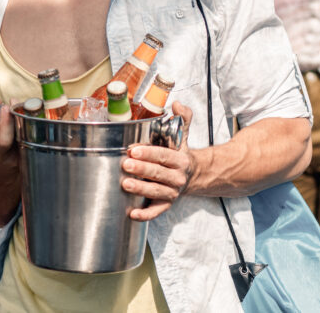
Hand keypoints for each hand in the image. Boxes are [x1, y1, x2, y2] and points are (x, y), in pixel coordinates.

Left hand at [121, 102, 194, 220]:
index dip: (148, 153)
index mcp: (180, 159)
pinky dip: (145, 215)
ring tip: (125, 183)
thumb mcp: (183, 134)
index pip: (164, 155)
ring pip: (156, 192)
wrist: (194, 175)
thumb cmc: (179, 153)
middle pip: (158, 173)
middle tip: (126, 164)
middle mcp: (177, 177)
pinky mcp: (166, 204)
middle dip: (141, 169)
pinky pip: (156, 211)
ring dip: (140, 189)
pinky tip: (132, 213)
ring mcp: (172, 192)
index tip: (133, 150)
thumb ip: (183, 118)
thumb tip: (178, 104)